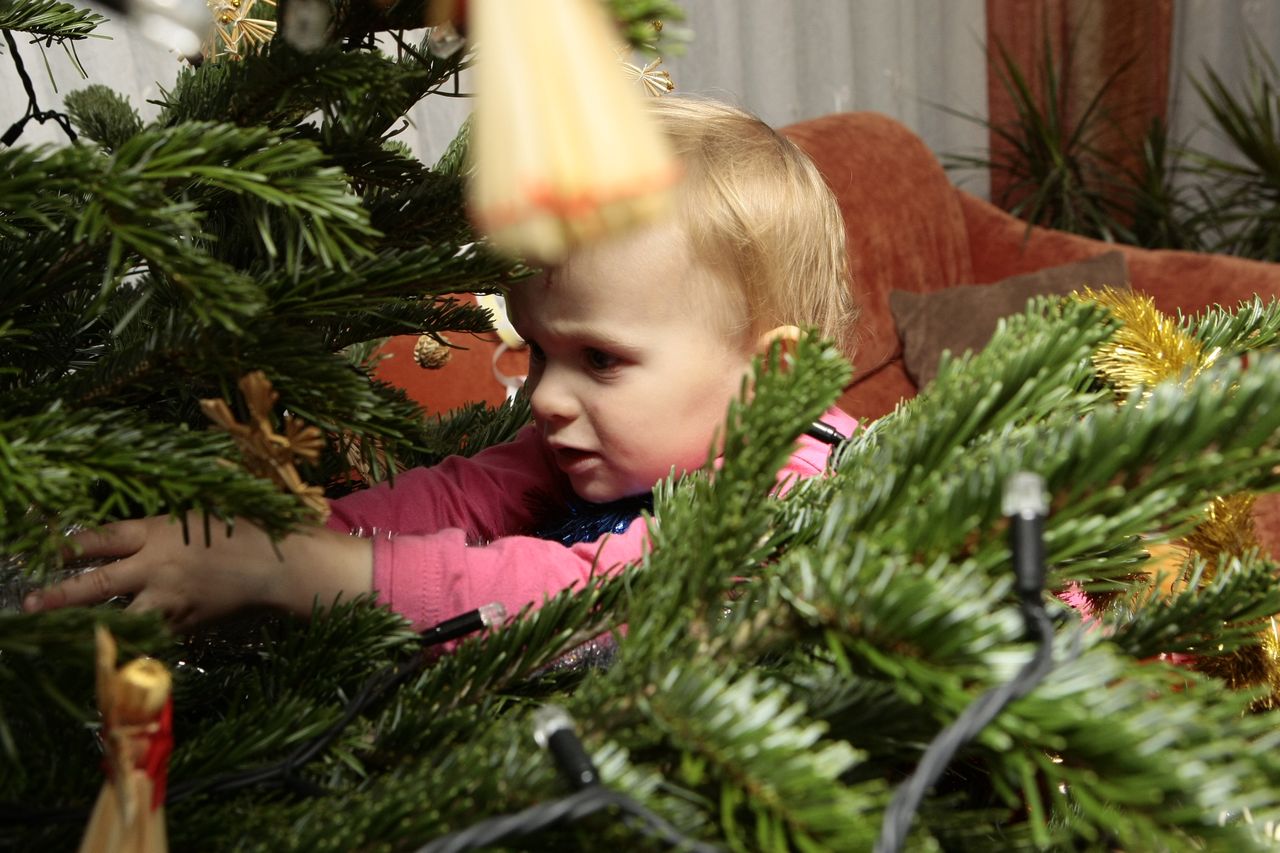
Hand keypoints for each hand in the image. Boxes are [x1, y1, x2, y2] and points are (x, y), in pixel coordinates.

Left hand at [23, 513, 372, 630]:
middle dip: (60, 596)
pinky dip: (138, 640)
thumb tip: (145, 522)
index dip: (68, 546)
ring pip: (120, 618)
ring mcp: (170, 599)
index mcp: (158, 532)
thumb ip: (172, 517)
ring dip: (93, 626)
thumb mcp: (208, 509)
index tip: (45, 551)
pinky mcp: (188, 623)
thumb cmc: (251, 527)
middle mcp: (155, 568)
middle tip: (30, 605)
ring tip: (68, 636)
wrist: (285, 566)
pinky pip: (155, 633)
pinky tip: (122, 647)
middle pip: (96, 583)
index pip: (100, 539)